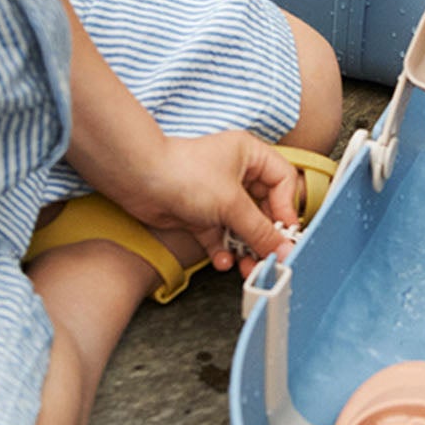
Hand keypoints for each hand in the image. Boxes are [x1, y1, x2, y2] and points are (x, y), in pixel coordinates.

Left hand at [119, 130, 299, 274]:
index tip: (285, 234)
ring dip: (246, 249)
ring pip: (242, 226)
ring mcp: (218, 195)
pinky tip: (222, 260)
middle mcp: (237, 173)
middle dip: (265, 237)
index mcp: (250, 156)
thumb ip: (261, 231)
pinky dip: (222, 249)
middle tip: (269, 258)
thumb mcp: (232, 204)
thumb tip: (286, 250)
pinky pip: (220, 235)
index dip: (286, 209)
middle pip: (264, 209)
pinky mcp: (200, 214)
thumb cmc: (185, 174)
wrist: (138, 179)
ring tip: (248, 268)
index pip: (283, 182)